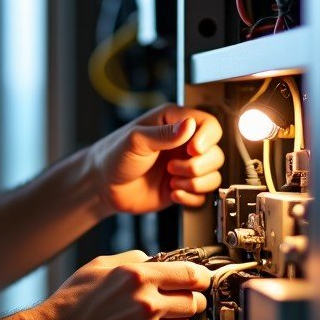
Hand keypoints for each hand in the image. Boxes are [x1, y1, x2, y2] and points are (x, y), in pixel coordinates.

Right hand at [27, 250, 209, 319]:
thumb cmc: (70, 304)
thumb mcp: (96, 266)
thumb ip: (131, 259)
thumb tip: (154, 260)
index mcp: (136, 277)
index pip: (191, 274)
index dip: (199, 277)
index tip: (198, 281)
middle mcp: (146, 304)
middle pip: (195, 302)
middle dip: (188, 301)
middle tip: (174, 303)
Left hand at [89, 104, 223, 213]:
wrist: (103, 186)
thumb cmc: (113, 156)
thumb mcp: (135, 140)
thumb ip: (163, 134)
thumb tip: (190, 126)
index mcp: (173, 123)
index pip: (209, 124)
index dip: (206, 138)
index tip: (193, 150)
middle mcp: (183, 144)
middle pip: (215, 152)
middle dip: (197, 165)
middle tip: (172, 168)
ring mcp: (184, 166)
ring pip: (213, 174)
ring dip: (194, 181)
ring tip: (171, 181)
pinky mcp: (183, 186)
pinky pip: (203, 194)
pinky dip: (191, 197)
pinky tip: (173, 193)